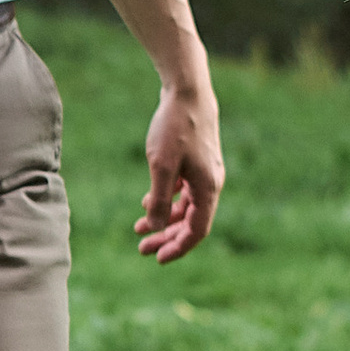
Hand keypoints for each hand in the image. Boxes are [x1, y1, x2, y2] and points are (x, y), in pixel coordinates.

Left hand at [136, 79, 223, 261]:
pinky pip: (184, 190)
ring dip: (163, 219)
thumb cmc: (174, 127)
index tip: (157, 258)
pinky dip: (167, 200)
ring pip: (186, 206)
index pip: (197, 230)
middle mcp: (211, 182)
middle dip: (167, 237)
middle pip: (191, 221)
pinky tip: (147, 201)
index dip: (178, 247)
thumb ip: (158, 200)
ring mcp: (205, 171)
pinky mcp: (197, 160)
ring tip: (138, 228)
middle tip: (142, 249)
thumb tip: (154, 228)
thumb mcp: (161, 166)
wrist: (187, 91)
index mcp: (208, 188)